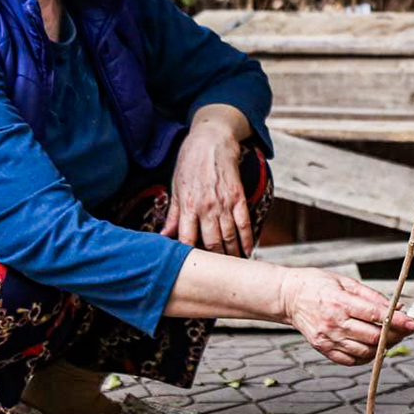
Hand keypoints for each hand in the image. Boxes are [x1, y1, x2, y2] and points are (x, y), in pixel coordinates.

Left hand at [160, 123, 252, 256]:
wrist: (212, 139)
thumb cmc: (190, 162)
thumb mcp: (176, 186)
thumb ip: (174, 214)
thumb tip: (164, 235)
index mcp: (188, 206)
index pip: (187, 240)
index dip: (191, 257)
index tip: (195, 269)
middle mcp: (206, 207)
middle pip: (212, 243)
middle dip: (215, 261)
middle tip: (218, 274)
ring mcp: (224, 202)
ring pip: (229, 236)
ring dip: (232, 254)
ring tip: (233, 268)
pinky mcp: (238, 196)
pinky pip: (244, 222)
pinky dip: (248, 239)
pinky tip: (249, 251)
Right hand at [279, 268, 413, 365]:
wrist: (288, 297)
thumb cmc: (317, 284)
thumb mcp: (345, 282)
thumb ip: (372, 296)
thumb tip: (397, 306)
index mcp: (340, 302)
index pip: (376, 316)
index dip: (398, 321)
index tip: (413, 323)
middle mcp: (334, 323)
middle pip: (373, 337)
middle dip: (395, 335)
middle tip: (406, 329)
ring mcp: (327, 338)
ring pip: (364, 352)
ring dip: (383, 347)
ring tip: (390, 337)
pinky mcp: (322, 348)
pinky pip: (350, 360)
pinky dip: (366, 357)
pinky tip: (373, 347)